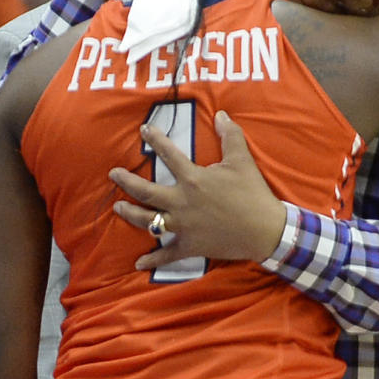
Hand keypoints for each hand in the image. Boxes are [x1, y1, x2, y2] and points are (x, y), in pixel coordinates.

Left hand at [109, 112, 286, 268]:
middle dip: (126, 181)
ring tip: (118, 208)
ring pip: (147, 220)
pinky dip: (153, 260)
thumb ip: (229, 135)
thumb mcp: (242, 160)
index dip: (155, 139)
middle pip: (145, 190)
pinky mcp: (190, 246)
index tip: (143, 130)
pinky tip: (139, 264)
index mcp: (192, 179)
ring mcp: (183, 226)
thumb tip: (221, 114)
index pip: (168, 154)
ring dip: (130, 214)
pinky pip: (167, 254)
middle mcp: (181, 202)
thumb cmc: (253, 194)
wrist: (264, 230)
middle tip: (113, 174)